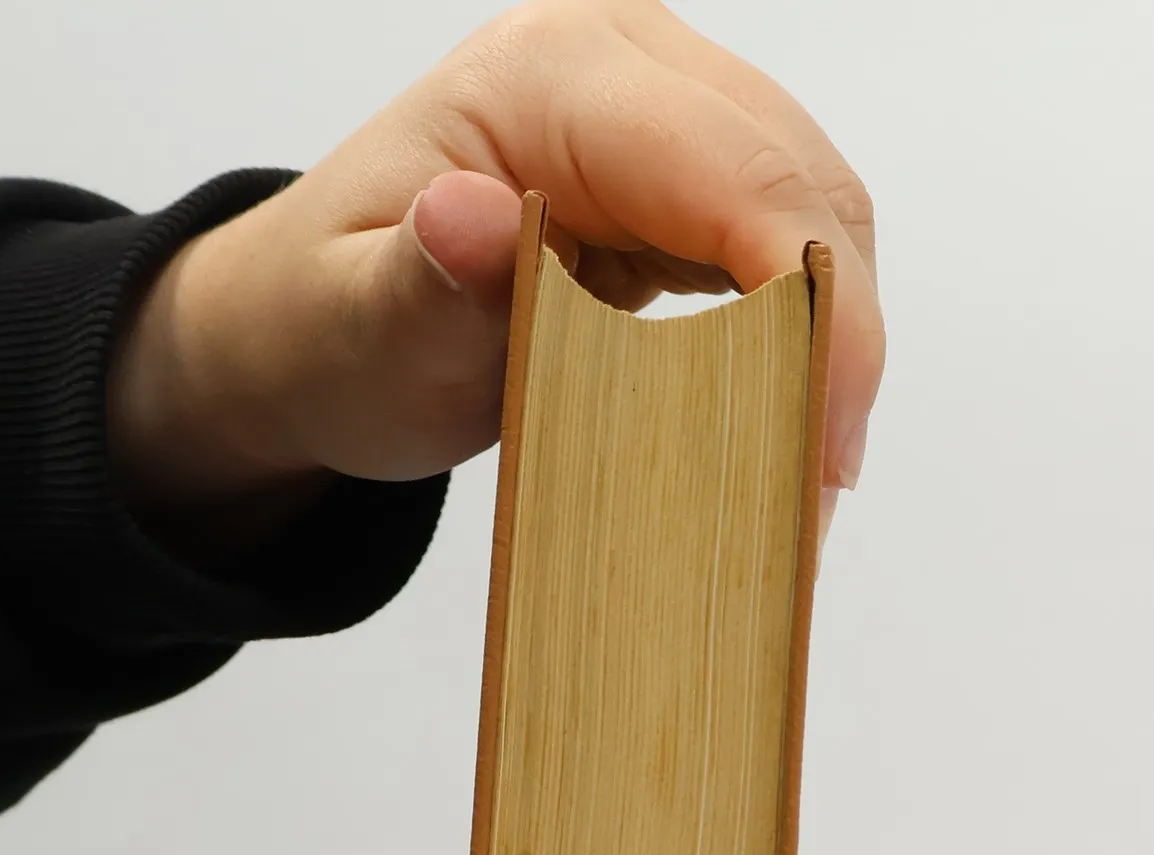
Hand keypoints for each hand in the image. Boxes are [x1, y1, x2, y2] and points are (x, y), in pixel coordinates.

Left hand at [108, 0, 882, 538]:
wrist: (317, 323)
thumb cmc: (333, 322)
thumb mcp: (360, 324)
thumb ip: (422, 282)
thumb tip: (470, 221)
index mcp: (550, 76)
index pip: (734, 173)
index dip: (809, 305)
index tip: (822, 444)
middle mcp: (625, 64)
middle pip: (801, 185)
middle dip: (836, 341)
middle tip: (820, 491)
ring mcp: (663, 111)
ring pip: (812, 213)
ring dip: (828, 344)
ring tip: (807, 476)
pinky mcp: (681, 176)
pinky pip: (782, 243)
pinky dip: (799, 336)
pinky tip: (784, 422)